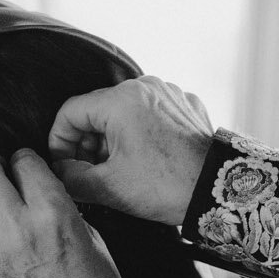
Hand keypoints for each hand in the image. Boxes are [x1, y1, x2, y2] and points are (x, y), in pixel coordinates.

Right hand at [45, 76, 216, 226]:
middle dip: (87, 144)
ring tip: (116, 171)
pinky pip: (150, 115)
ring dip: (112, 140)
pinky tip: (144, 160)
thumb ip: (72, 178)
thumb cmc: (167, 186)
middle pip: (97, 111)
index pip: (70, 112)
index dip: (59, 142)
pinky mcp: (185, 106)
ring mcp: (168, 93)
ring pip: (124, 112)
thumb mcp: (109, 188)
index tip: (64, 166)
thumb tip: (61, 172)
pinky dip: (140, 135)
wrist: (219, 191)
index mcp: (120, 100)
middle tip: (88, 173)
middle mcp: (145, 87)